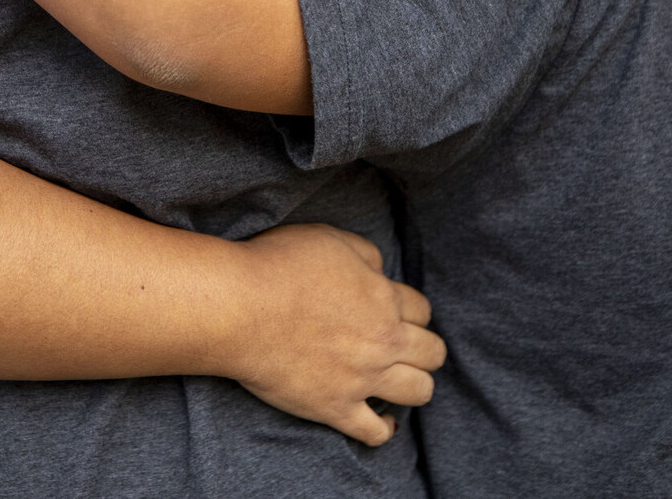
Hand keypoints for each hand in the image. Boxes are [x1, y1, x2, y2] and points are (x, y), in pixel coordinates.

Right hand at [226, 224, 445, 446]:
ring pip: (419, 391)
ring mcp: (362, 378)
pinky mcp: (335, 408)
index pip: (422, 309)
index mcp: (383, 299)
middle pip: (432, 352)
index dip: (411, 309)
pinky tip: (380, 419)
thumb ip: (364, 253)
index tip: (394, 311)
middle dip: (424, 348)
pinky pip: (375, 432)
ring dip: (415, 384)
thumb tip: (379, 269)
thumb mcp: (329, 238)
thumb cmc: (278, 266)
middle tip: (402, 347)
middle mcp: (383, 341)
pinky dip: (384, 428)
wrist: (239, 308)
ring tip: (398, 380)